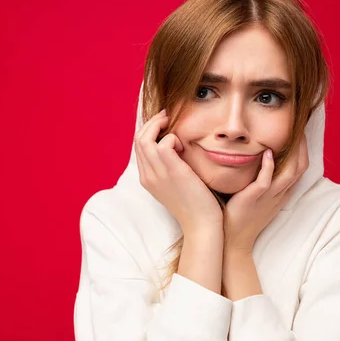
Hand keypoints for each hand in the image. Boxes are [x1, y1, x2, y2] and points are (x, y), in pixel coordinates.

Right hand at [134, 109, 222, 232]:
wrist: (201, 224)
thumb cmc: (195, 204)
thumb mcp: (176, 185)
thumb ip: (171, 168)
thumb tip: (177, 150)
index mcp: (147, 179)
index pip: (138, 147)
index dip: (148, 130)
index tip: (163, 123)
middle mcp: (148, 176)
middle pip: (138, 139)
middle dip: (151, 123)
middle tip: (166, 116)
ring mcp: (158, 174)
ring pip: (145, 139)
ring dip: (159, 126)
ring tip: (172, 123)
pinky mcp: (173, 172)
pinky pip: (164, 144)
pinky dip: (172, 138)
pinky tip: (183, 146)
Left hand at [223, 132, 308, 253]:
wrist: (233, 240)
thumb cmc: (241, 216)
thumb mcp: (259, 197)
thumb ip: (263, 180)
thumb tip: (259, 159)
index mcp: (282, 193)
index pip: (300, 168)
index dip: (303, 150)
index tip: (299, 132)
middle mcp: (280, 194)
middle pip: (300, 167)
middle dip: (302, 146)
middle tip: (299, 127)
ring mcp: (269, 197)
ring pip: (289, 173)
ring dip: (292, 152)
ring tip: (290, 134)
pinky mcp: (254, 198)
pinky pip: (266, 181)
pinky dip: (269, 166)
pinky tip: (267, 152)